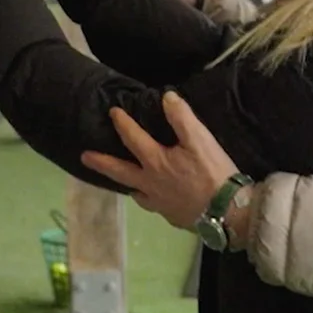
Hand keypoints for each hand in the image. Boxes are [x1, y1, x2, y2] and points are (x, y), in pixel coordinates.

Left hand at [80, 91, 247, 236]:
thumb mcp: (200, 140)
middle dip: (101, 163)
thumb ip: (182, 118)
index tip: (113, 113)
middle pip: (119, 172)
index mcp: (156, 162)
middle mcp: (150, 183)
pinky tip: (149, 197)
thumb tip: (166, 97)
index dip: (122, 123)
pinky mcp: (170, 216)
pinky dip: (146, 198)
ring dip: (124, 183)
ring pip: (134, 191)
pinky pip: (151, 205)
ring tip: (120, 179)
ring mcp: (159, 203)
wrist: (228, 212)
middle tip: (84, 157)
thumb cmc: (213, 173)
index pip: (133, 138)